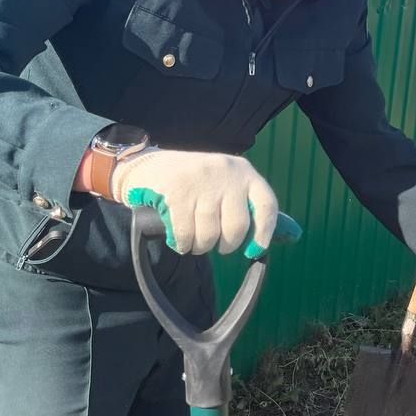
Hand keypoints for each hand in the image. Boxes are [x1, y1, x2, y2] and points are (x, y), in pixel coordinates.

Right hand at [111, 149, 277, 255]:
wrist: (149, 165)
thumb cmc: (194, 183)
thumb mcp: (224, 183)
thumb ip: (242, 205)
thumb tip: (263, 242)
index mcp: (244, 171)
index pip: (266, 205)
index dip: (264, 233)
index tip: (254, 250)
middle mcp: (225, 172)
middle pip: (236, 227)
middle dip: (226, 245)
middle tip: (217, 247)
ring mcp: (200, 181)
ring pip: (209, 234)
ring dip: (200, 247)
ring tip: (195, 243)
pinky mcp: (176, 192)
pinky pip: (185, 234)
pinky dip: (183, 245)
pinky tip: (180, 242)